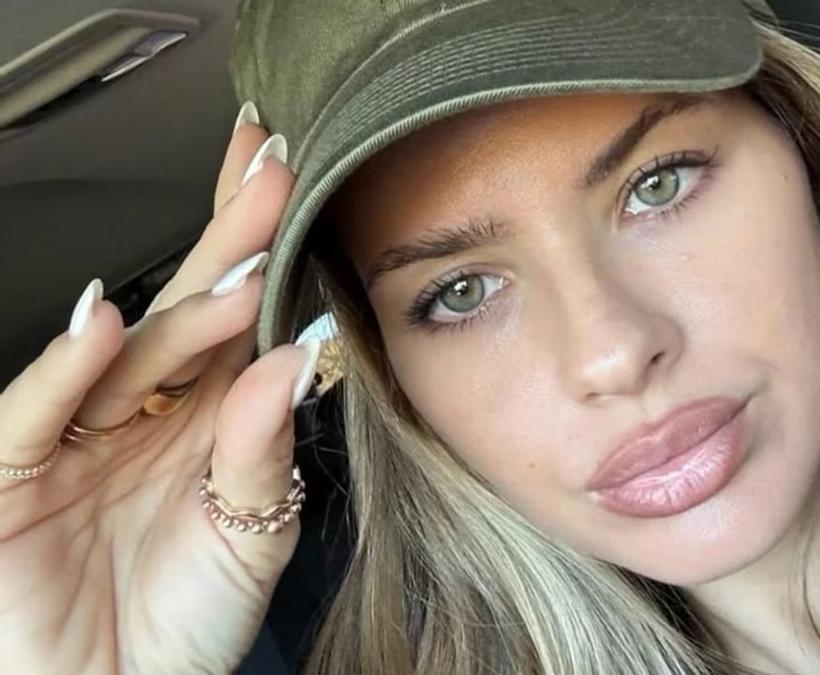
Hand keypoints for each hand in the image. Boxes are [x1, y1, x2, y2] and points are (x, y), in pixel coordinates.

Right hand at [0, 109, 313, 673]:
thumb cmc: (185, 622)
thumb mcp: (253, 535)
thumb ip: (265, 450)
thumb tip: (295, 357)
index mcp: (203, 417)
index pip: (234, 314)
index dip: (255, 243)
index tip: (286, 173)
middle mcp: (139, 412)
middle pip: (185, 309)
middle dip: (228, 239)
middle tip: (270, 174)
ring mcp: (72, 436)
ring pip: (127, 354)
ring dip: (180, 306)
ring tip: (238, 264)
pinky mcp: (12, 474)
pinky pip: (37, 412)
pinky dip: (67, 368)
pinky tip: (106, 322)